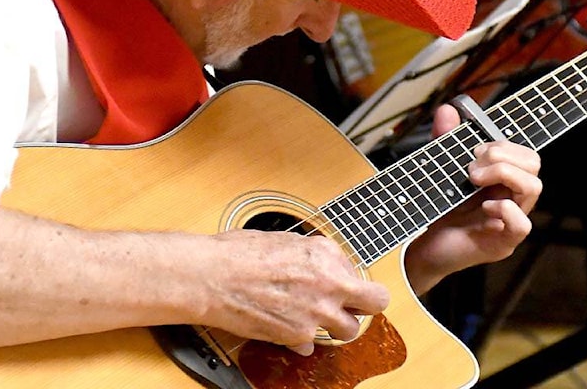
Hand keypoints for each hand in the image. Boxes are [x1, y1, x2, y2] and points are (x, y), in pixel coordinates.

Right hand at [200, 229, 389, 354]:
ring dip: (334, 325)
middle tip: (347, 305)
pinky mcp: (298, 336)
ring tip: (312, 316)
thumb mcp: (286, 240)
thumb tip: (327, 269)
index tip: (341, 282)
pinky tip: (285, 324)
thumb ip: (315, 257)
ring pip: (348, 330)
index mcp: (325, 254)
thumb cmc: (238, 253)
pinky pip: (312, 345)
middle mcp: (328, 284)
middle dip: (363, 305)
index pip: (361, 272)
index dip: (350, 279)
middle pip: (375, 303)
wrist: (211, 277)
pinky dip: (302, 339)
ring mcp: (316, 313)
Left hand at [405, 104, 541, 294]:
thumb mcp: (439, 170)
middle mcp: (511, 197)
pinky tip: (484, 207)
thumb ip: (444, 141)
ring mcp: (510, 221)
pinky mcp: (502, 244)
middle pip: (534, 164)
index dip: (504, 144)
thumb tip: (448, 109)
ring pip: (534, 187)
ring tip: (473, 179)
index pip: (524, 153)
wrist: (421, 247)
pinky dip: (504, 209)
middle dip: (503, 155)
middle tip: (472, 166)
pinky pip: (522, 225)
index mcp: (501, 179)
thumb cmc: (436, 210)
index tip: (473, 149)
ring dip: (504, 173)